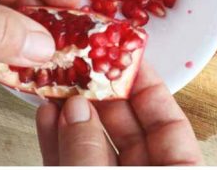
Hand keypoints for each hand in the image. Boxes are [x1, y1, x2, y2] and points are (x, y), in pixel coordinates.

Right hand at [35, 63, 202, 165]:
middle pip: (127, 132)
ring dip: (71, 117)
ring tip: (55, 85)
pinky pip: (71, 166)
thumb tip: (78, 111)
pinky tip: (47, 118)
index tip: (123, 57)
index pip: (169, 125)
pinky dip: (57, 143)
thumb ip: (91, 152)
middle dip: (100, 98)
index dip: (146, 87)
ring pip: (93, 148)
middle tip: (81, 66)